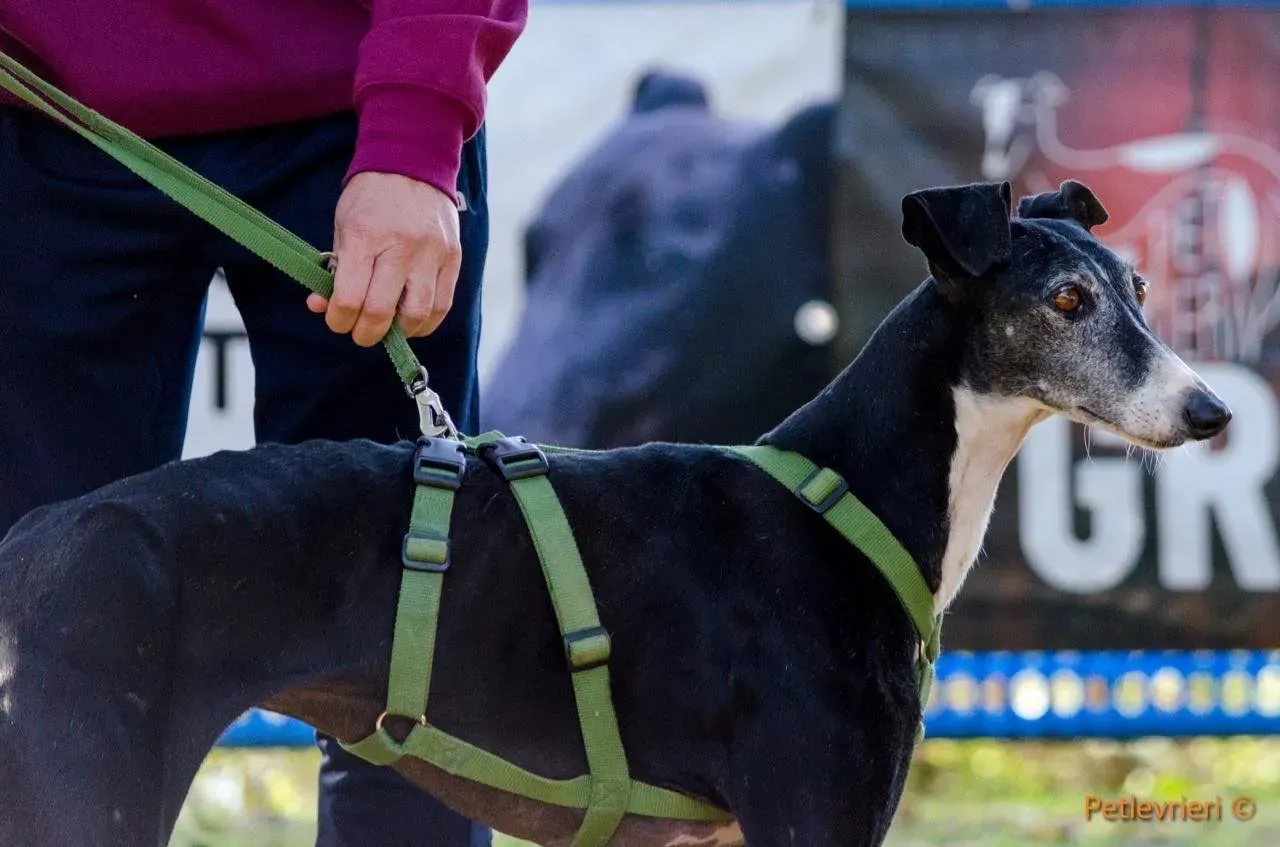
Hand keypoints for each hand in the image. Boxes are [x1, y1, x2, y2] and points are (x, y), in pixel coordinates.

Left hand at [308, 171, 460, 346]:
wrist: (412, 164)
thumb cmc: (371, 201)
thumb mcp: (343, 228)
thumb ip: (334, 270)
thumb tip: (322, 307)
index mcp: (365, 236)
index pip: (349, 298)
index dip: (339, 320)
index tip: (337, 320)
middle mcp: (401, 247)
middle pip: (381, 312)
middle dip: (365, 333)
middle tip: (360, 332)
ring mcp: (431, 253)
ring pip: (417, 315)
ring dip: (398, 332)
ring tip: (388, 327)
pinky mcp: (452, 258)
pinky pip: (443, 305)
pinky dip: (425, 322)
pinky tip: (412, 321)